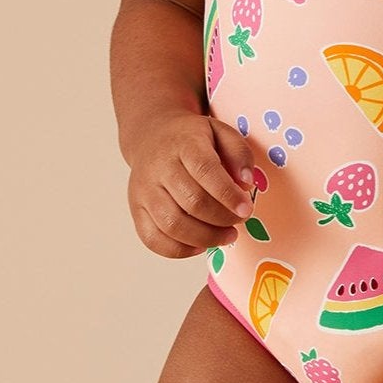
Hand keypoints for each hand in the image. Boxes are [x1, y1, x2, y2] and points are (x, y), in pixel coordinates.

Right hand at [126, 111, 259, 259]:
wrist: (152, 137)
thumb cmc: (193, 140)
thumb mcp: (221, 132)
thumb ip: (239, 153)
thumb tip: (246, 183)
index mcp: (183, 144)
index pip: (205, 171)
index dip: (228, 195)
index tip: (246, 209)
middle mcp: (159, 167)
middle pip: (191, 202)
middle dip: (222, 218)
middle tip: (239, 221)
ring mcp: (144, 190)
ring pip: (172, 225)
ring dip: (206, 238)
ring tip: (227, 236)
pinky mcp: (136, 209)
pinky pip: (153, 239)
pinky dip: (180, 250)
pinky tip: (200, 245)